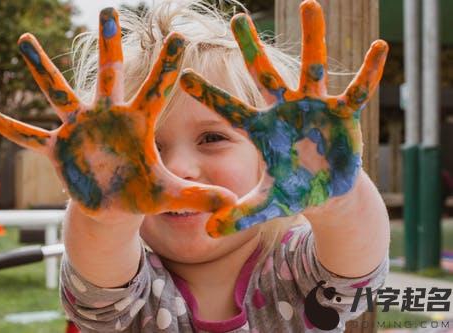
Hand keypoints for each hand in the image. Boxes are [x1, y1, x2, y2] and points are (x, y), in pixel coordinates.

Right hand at [0, 8, 235, 221]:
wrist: (114, 205)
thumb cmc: (142, 193)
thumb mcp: (168, 195)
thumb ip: (197, 196)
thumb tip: (232, 203)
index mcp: (138, 124)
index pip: (157, 90)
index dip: (167, 66)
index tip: (179, 36)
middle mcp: (107, 117)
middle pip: (108, 75)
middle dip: (108, 45)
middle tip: (108, 10)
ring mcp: (80, 129)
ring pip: (60, 93)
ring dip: (42, 70)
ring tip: (25, 41)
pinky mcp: (59, 148)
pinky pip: (31, 137)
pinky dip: (13, 129)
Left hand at [180, 0, 387, 236]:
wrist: (325, 191)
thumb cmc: (293, 191)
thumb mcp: (265, 204)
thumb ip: (238, 215)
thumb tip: (207, 234)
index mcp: (261, 130)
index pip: (229, 110)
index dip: (208, 94)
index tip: (182, 74)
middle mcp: (284, 111)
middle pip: (264, 75)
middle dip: (252, 48)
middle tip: (238, 18)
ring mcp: (313, 109)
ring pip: (312, 69)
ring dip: (313, 38)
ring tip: (309, 4)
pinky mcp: (342, 114)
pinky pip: (356, 90)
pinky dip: (367, 72)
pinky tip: (379, 47)